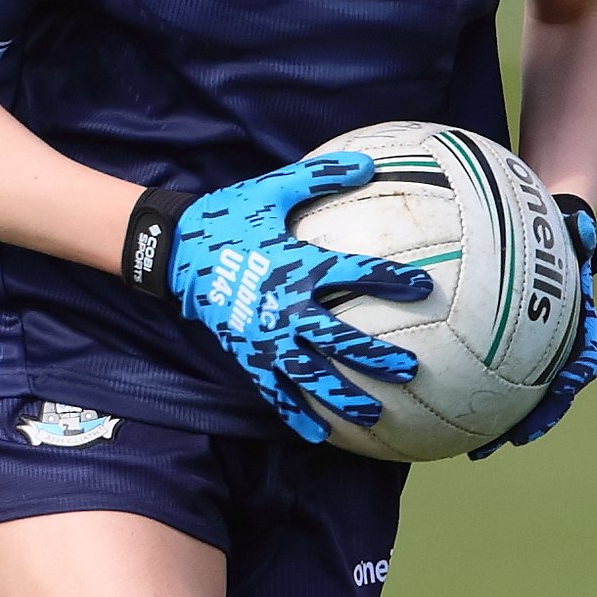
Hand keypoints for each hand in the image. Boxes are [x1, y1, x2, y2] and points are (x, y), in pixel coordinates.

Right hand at [132, 154, 433, 443]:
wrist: (174, 249)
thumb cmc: (228, 216)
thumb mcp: (271, 189)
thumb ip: (320, 176)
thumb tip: (368, 163)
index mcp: (294, 264)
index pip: (353, 273)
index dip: (389, 279)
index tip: (423, 287)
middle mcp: (283, 306)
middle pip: (338, 337)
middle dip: (376, 355)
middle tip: (411, 370)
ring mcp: (262, 335)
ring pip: (309, 373)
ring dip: (342, 395)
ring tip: (373, 412)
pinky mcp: (244, 353)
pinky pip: (273, 390)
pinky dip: (295, 413)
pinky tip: (318, 433)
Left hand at [470, 194, 596, 458]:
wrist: (548, 230)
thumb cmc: (556, 230)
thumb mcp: (568, 229)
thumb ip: (576, 232)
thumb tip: (583, 226)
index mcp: (574, 326)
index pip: (579, 361)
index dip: (570, 382)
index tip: (562, 394)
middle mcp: (552, 346)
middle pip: (544, 392)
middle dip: (530, 419)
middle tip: (506, 441)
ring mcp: (526, 350)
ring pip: (513, 393)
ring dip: (494, 421)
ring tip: (471, 447)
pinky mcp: (497, 347)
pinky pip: (479, 371)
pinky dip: (462, 390)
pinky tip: (432, 405)